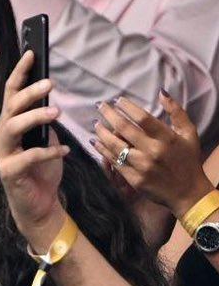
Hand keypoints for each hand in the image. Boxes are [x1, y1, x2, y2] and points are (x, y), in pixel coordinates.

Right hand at [0, 51, 69, 249]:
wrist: (39, 204)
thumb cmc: (42, 170)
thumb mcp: (46, 139)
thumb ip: (44, 122)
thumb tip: (49, 99)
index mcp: (8, 126)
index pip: (11, 95)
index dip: (20, 73)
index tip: (32, 53)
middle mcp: (0, 138)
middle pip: (10, 108)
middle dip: (28, 93)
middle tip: (49, 83)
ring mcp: (2, 155)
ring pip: (13, 128)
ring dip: (34, 117)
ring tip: (56, 113)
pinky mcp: (9, 173)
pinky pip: (28, 157)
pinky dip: (48, 151)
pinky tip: (64, 150)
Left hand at [93, 92, 214, 220]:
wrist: (187, 192)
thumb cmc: (188, 159)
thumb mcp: (189, 133)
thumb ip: (176, 112)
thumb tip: (161, 93)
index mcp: (167, 138)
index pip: (143, 118)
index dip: (128, 107)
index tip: (117, 100)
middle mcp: (152, 151)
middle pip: (124, 129)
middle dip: (109, 115)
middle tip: (100, 106)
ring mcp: (141, 166)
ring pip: (115, 146)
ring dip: (102, 133)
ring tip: (96, 123)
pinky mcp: (133, 179)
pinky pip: (114, 162)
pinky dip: (102, 150)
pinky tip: (96, 142)